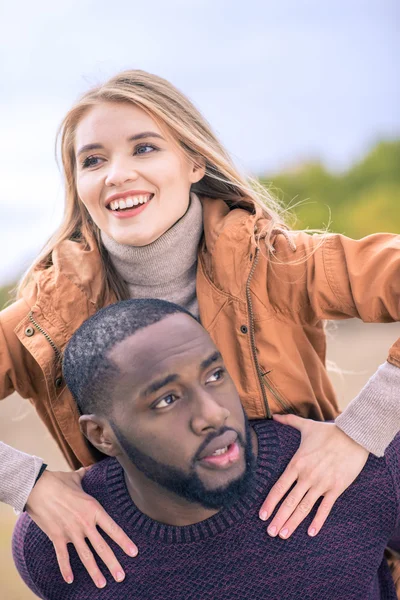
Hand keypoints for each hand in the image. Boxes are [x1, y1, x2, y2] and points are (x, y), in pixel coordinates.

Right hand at [25, 468, 137, 587]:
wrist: (37, 487)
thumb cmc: (58, 481)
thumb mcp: (77, 477)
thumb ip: (86, 475)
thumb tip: (90, 467)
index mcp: (93, 509)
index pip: (113, 529)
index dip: (124, 542)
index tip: (134, 553)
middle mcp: (85, 523)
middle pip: (102, 547)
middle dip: (113, 563)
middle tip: (121, 576)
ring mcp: (71, 532)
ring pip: (86, 556)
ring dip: (94, 571)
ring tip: (103, 584)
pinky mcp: (57, 537)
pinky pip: (63, 556)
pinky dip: (66, 569)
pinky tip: (70, 580)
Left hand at [259, 414, 368, 538]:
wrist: (353, 436)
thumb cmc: (328, 431)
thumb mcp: (305, 426)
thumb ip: (288, 421)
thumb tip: (274, 415)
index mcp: (297, 464)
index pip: (279, 487)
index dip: (270, 503)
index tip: (262, 515)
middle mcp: (307, 476)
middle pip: (289, 502)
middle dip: (278, 518)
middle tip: (269, 532)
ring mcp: (321, 484)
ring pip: (304, 507)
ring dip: (293, 522)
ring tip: (283, 534)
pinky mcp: (336, 488)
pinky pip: (325, 508)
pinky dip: (318, 521)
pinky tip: (311, 532)